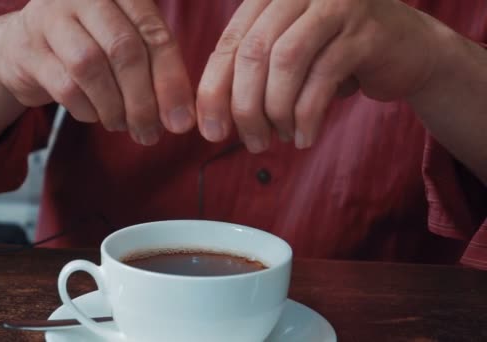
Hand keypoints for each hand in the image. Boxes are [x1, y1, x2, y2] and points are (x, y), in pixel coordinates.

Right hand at [0, 0, 194, 144]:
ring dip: (114, 108)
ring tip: (122, 126)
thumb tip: (180, 118)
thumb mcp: (123, 42)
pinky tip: (96, 117)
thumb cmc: (88, 46)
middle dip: (143, 101)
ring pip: (92, 67)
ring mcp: (50, 17)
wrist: (21, 47)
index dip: (171, 81)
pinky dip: (87, 110)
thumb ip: (153, 66)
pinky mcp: (29, 49)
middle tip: (151, 133)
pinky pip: (65, 86)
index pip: (154, 34)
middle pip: (124, 50)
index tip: (181, 120)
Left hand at [197, 0, 439, 151]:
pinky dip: (307, 115)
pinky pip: (323, 77)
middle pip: (254, 51)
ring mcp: (336, 4)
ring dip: (275, 111)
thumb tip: (212, 120)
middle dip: (244, 106)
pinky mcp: (367, 31)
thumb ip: (251, 77)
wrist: (408, 50)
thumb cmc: (336, 58)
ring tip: (278, 139)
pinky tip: (304, 137)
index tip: (209, 131)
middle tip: (250, 142)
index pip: (230, 42)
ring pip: (286, 61)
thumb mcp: (288, 60)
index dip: (214, 90)